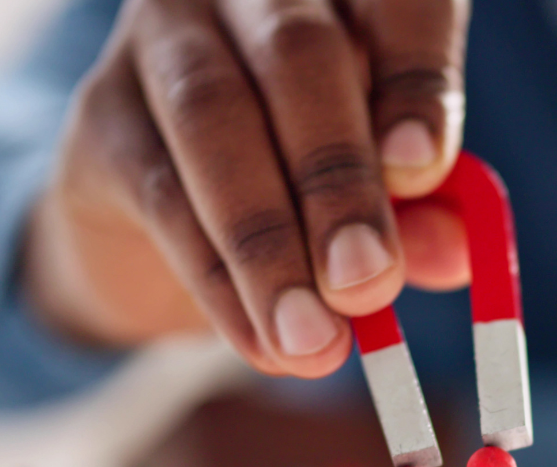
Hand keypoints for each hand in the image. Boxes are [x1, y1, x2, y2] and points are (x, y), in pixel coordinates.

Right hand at [23, 0, 472, 376]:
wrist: (161, 224)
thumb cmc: (303, 182)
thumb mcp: (380, 196)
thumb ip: (424, 213)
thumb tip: (457, 252)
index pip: (393, 0)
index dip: (415, 76)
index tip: (424, 169)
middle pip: (296, 54)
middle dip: (338, 179)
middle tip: (368, 282)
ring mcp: (162, 39)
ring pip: (214, 118)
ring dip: (270, 243)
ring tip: (313, 340)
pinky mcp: (99, 115)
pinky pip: (162, 197)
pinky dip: (220, 283)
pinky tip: (262, 343)